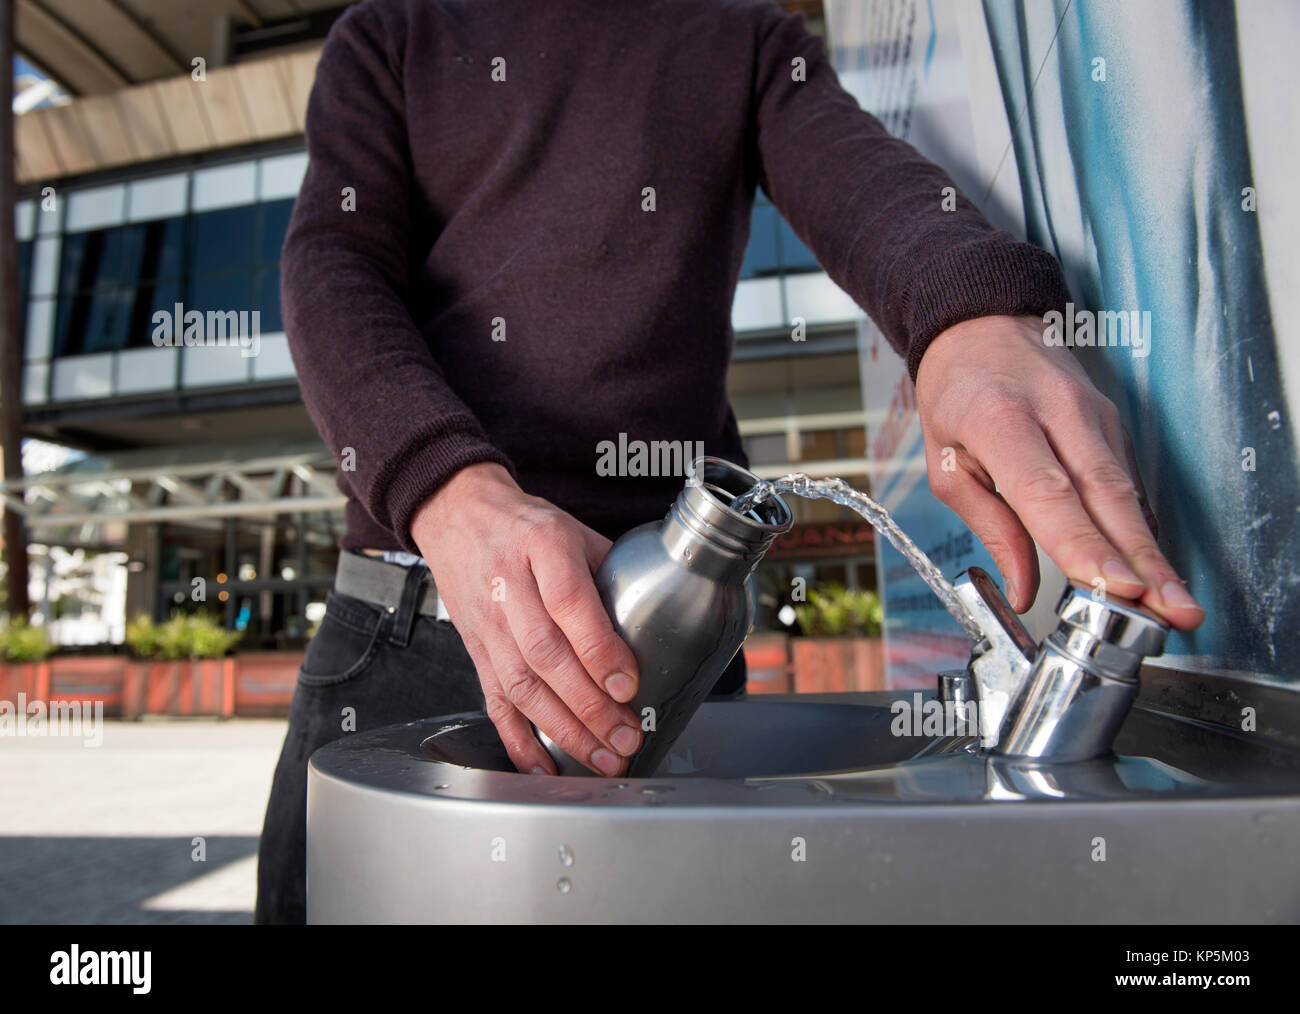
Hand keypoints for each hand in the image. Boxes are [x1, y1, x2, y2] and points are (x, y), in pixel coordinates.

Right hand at [410, 462, 642, 774]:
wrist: (459, 516)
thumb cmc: (525, 525)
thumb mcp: (574, 529)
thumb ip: (610, 573)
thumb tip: (655, 620)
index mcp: (543, 547)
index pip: (570, 604)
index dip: (599, 650)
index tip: (628, 685)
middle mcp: (509, 587)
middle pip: (546, 655)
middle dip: (589, 706)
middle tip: (625, 737)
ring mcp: (487, 623)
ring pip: (521, 686)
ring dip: (563, 730)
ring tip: (600, 758)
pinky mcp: (475, 651)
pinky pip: (494, 701)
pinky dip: (517, 740)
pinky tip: (544, 767)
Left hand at [915, 314, 1203, 630]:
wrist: (982, 323)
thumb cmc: (956, 392)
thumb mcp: (946, 461)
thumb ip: (988, 525)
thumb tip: (1023, 588)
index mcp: (1000, 418)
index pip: (1047, 490)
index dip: (1083, 542)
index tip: (1112, 585)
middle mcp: (1056, 412)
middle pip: (1105, 495)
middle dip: (1141, 560)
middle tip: (1170, 612)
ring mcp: (1093, 413)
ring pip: (1128, 491)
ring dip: (1154, 553)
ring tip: (1177, 606)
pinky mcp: (1113, 422)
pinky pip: (1129, 483)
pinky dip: (1143, 529)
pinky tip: (1158, 570)